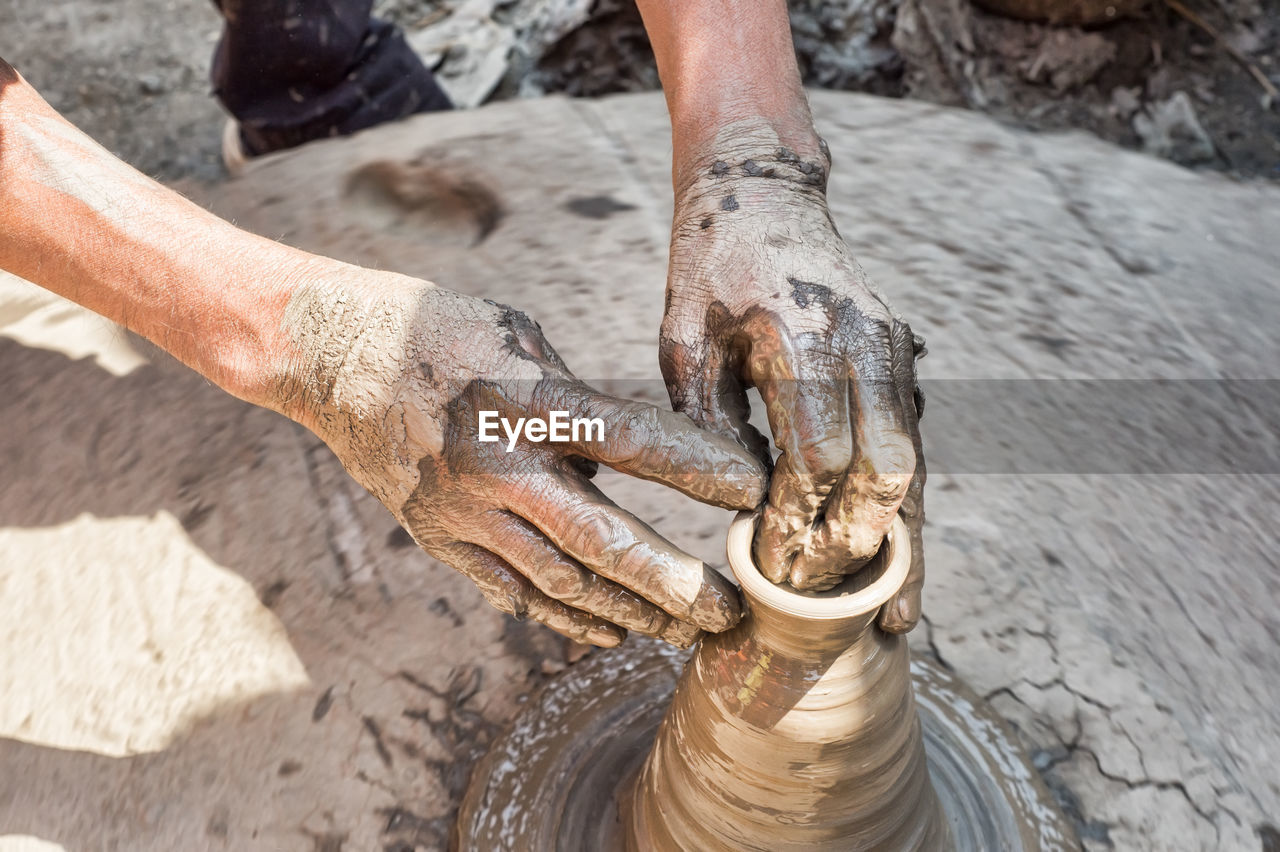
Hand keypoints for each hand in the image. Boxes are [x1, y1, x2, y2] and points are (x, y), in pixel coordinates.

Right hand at [272, 267, 765, 647]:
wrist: (330, 357)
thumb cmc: (439, 331)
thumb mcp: (520, 338)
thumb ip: (580, 398)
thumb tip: (646, 449)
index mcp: (526, 399)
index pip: (632, 441)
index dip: (699, 469)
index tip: (752, 491)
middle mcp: (498, 466)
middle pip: (601, 540)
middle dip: (673, 582)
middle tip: (729, 611)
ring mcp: (465, 512)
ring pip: (561, 582)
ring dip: (630, 612)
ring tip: (684, 630)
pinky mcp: (441, 539)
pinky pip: (512, 592)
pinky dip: (567, 617)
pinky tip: (612, 631)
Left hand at [658, 135, 924, 632]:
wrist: (763, 192)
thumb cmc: (708, 267)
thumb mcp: (683, 338)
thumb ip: (708, 420)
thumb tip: (743, 502)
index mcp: (800, 336)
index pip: (815, 456)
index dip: (797, 521)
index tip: (771, 568)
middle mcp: (863, 344)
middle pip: (885, 470)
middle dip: (855, 544)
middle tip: (819, 596)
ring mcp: (893, 349)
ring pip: (915, 464)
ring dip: (901, 540)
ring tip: (894, 612)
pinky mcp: (903, 357)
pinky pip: (916, 444)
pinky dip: (910, 506)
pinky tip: (903, 558)